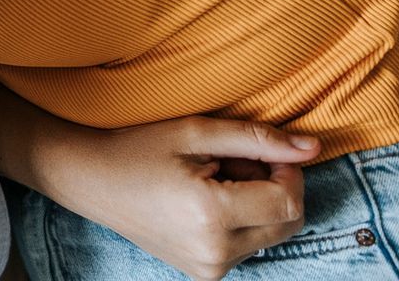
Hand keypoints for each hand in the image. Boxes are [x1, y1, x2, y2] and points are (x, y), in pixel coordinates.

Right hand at [52, 114, 317, 279]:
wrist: (87, 179)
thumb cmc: (135, 148)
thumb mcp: (194, 132)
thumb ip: (256, 139)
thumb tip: (312, 148)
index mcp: (210, 215)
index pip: (288, 202)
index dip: (290, 172)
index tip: (267, 151)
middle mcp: (214, 251)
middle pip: (288, 223)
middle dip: (276, 188)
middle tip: (236, 161)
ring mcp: (209, 267)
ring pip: (271, 236)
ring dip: (259, 205)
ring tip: (215, 178)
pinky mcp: (204, 272)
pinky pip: (248, 246)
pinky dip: (242, 221)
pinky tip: (207, 199)